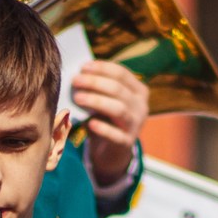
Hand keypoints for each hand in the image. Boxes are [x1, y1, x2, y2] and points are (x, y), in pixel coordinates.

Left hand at [73, 60, 148, 186]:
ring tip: (77, 98)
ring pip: (118, 109)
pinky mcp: (127, 142)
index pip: (122, 74)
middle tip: (75, 80)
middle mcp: (141, 106)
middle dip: (95, 82)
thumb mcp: (106, 100)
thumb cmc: (107, 118)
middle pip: (118, 89)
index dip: (102, 68)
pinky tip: (89, 124)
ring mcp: (136, 125)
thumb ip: (98, 88)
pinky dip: (102, 128)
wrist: (113, 149)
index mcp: (139, 91)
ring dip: (96, 101)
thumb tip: (79, 74)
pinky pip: (115, 135)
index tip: (83, 67)